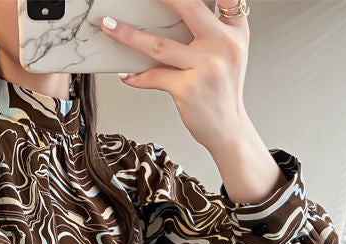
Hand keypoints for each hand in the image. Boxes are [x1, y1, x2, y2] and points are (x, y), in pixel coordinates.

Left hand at [100, 0, 251, 149]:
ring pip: (160, 45)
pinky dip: (137, 76)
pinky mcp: (188, 89)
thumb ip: (215, 29)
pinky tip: (126, 74)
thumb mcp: (229, 54)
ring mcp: (206, 67)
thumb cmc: (222, 91)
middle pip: (189, 8)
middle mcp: (224, 45)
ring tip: (110, 26)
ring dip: (128, 35)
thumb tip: (179, 11)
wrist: (227, 129)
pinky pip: (154, 76)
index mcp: (235, 32)